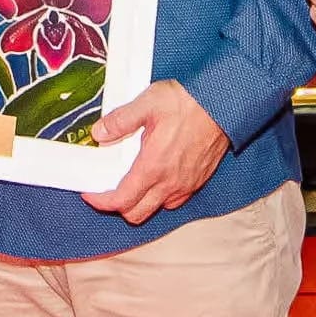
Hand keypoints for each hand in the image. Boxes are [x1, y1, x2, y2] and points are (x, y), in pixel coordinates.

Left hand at [85, 79, 231, 223]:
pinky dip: (161, 196)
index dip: (100, 202)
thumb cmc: (188, 102)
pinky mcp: (198, 181)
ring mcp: (186, 185)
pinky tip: (157, 177)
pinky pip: (175, 200)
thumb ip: (120, 121)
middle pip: (136, 214)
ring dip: (141, 202)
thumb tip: (99, 134)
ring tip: (133, 181)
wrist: (224, 103)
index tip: (90, 193)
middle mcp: (170, 183)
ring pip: (156, 208)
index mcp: (153, 167)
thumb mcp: (147, 103)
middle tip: (109, 189)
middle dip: (118, 206)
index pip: (121, 201)